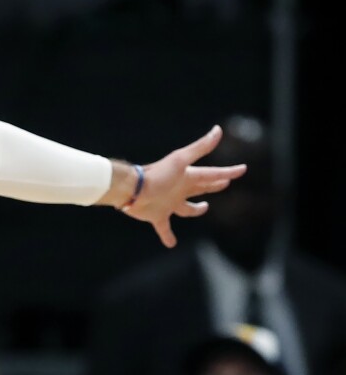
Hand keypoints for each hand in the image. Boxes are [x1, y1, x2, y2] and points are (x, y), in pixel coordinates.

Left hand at [121, 125, 246, 247]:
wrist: (132, 189)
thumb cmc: (157, 175)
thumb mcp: (181, 159)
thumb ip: (200, 147)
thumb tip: (218, 130)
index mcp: (188, 177)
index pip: (212, 174)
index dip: (228, 172)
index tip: (242, 169)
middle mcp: (180, 190)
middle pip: (201, 188)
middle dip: (213, 185)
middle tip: (224, 182)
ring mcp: (169, 203)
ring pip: (187, 208)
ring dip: (195, 209)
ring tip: (204, 208)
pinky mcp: (158, 216)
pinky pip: (165, 228)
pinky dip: (168, 236)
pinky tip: (172, 244)